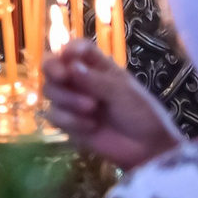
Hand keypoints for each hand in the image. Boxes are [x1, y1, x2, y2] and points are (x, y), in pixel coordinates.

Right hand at [42, 39, 182, 168]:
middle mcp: (80, 80)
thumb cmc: (142, 114)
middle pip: (52, 65)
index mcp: (97, 67)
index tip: (69, 55)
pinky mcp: (68, 122)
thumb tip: (71, 67)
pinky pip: (53, 115)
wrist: (147, 149)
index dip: (70, 49)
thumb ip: (96, 80)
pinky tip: (90, 126)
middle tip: (62, 77)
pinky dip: (69, 120)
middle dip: (53, 69)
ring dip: (67, 98)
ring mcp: (72, 101)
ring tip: (91, 109)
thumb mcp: (123, 93)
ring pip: (50, 90)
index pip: (76, 49)